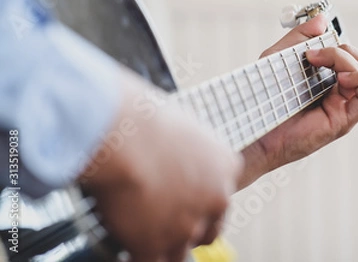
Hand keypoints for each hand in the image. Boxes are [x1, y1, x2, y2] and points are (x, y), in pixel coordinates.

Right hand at [79, 72, 241, 261]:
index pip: (222, 192)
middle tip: (169, 220)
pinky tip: (128, 248)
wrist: (122, 139)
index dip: (202, 197)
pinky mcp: (155, 246)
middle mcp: (215, 200)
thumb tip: (173, 150)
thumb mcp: (183, 124)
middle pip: (211, 229)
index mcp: (226, 166)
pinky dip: (138, 256)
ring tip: (145, 235)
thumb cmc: (145, 119)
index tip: (186, 195)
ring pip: (182, 252)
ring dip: (165, 245)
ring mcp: (187, 227)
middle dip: (192, 227)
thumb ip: (188, 147)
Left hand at [238, 15, 357, 188]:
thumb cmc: (263, 100)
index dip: (337, 45)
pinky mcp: (343, 120)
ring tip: (324, 62)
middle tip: (315, 54)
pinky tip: (339, 78)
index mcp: (326, 81)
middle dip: (345, 50)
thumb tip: (322, 21)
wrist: (252, 125)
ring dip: (350, 61)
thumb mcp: (279, 58)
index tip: (310, 46)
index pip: (350, 57)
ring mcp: (343, 108)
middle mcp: (338, 95)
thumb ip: (300, 37)